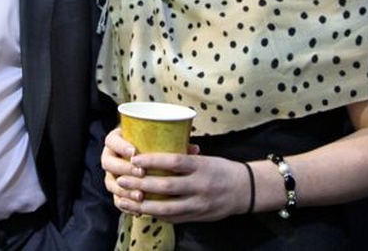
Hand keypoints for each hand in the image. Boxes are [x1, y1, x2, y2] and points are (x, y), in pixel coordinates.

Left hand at [101, 128, 247, 222]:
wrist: (245, 190)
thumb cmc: (220, 169)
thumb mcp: (204, 158)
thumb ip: (183, 158)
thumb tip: (154, 149)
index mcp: (201, 166)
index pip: (174, 162)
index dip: (152, 160)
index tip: (134, 158)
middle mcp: (200, 186)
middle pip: (166, 186)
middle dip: (141, 183)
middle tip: (122, 178)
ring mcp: (199, 204)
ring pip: (166, 208)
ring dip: (143, 204)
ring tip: (124, 199)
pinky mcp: (197, 217)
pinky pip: (173, 218)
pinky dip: (155, 214)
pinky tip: (140, 210)